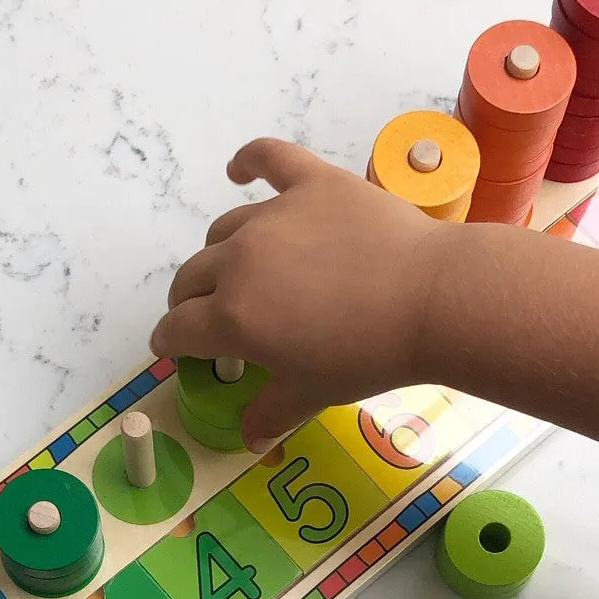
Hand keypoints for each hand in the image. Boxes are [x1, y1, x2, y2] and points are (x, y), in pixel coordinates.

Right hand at [151, 138, 452, 450]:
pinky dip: (249, 161)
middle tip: (205, 315)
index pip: (179, 328)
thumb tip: (249, 441)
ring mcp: (275, 215)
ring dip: (219, 253)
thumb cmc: (368, 355)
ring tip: (236, 268)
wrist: (429, 300)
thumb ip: (271, 413)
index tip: (173, 348)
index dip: (170, 342)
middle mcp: (240, 261)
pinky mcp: (312, 183)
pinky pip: (269, 158)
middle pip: (192, 277)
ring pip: (225, 229)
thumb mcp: (313, 393)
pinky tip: (239, 170)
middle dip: (189, 301)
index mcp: (232, 317)